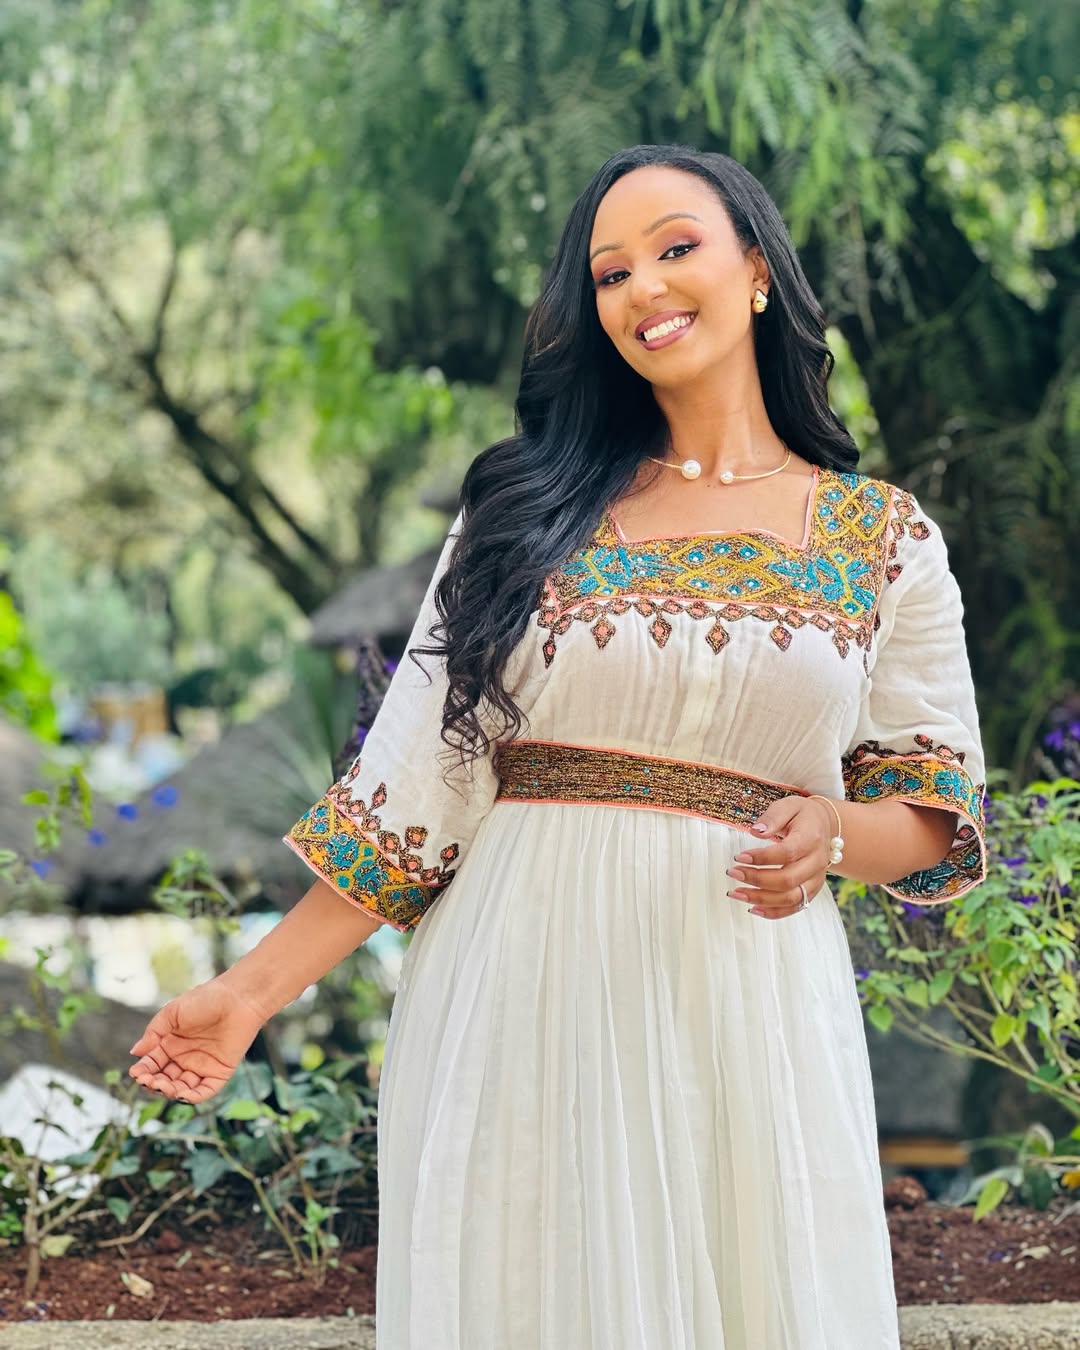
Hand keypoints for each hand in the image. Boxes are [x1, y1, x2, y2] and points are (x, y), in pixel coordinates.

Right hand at [128, 978, 265, 1103]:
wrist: (238, 998)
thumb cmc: (206, 999)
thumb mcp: (173, 1012)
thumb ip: (154, 1032)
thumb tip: (135, 1052)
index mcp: (171, 1044)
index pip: (152, 1065)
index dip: (143, 1071)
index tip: (136, 1074)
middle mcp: (184, 1058)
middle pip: (164, 1080)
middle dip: (154, 1084)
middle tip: (150, 1081)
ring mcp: (201, 1067)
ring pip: (181, 1089)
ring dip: (170, 1091)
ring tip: (163, 1085)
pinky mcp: (219, 1073)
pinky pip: (204, 1092)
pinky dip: (193, 1097)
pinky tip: (182, 1094)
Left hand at [725, 794, 835, 920]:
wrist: (824, 826)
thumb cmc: (802, 815)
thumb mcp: (789, 805)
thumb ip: (773, 817)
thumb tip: (756, 832)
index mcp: (811, 839)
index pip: (787, 853)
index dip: (761, 857)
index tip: (738, 856)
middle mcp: (817, 862)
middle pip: (788, 879)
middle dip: (757, 879)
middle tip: (732, 872)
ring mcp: (816, 879)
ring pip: (791, 898)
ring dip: (761, 899)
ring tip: (735, 892)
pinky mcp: (811, 890)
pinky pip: (795, 907)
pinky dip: (774, 912)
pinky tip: (752, 908)